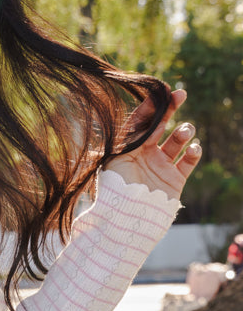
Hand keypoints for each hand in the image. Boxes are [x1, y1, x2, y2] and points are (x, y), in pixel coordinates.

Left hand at [103, 87, 200, 201]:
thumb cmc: (116, 188)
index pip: (141, 121)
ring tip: (184, 133)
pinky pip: (189, 160)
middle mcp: (144, 155)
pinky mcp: (175, 180)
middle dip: (170, 109)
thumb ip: (132, 135)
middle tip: (181, 95)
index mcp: (128, 148)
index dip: (152, 106)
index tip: (163, 91)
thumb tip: (149, 114)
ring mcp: (160, 166)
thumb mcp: (117, 156)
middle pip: (160, 125)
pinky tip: (193, 148)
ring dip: (183, 132)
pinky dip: (194, 151)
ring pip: (177, 140)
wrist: (127, 219)